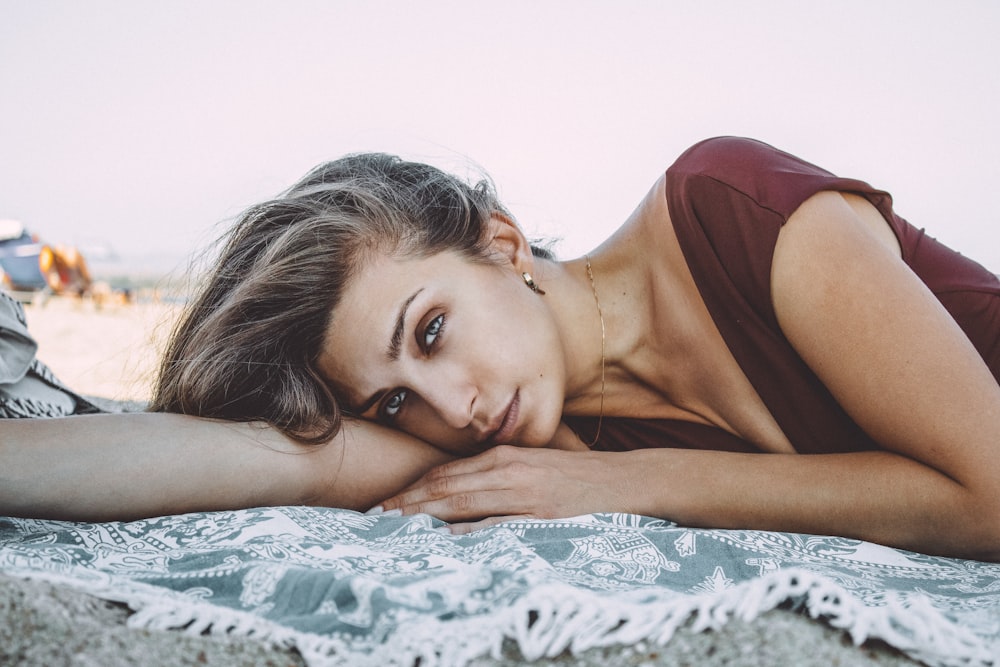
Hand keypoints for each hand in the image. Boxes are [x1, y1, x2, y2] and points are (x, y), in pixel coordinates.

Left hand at [376, 445, 632, 533]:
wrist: (627, 481)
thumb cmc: (577, 476)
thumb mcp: (534, 466)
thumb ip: (499, 475)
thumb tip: (460, 494)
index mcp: (504, 457)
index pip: (445, 473)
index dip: (411, 489)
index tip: (384, 503)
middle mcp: (509, 471)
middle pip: (444, 488)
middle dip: (406, 503)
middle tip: (372, 517)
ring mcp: (525, 495)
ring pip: (462, 504)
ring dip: (423, 516)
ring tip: (393, 528)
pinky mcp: (542, 517)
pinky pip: (496, 526)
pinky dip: (467, 532)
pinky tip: (444, 539)